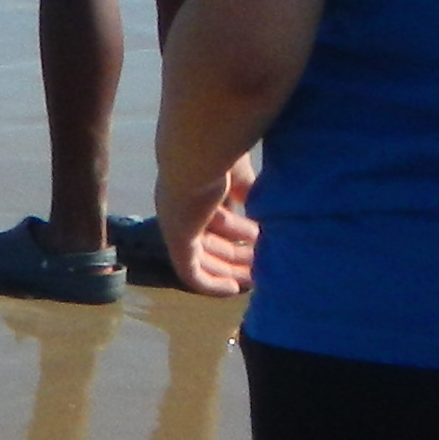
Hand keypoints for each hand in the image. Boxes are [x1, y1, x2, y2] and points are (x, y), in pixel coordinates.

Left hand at [155, 146, 259, 294]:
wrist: (199, 150)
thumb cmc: (221, 152)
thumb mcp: (238, 173)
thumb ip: (245, 190)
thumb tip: (256, 208)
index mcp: (193, 188)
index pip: (213, 217)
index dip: (236, 230)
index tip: (260, 240)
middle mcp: (180, 208)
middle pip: (208, 240)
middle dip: (235, 254)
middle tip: (261, 264)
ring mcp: (177, 225)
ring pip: (202, 258)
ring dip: (228, 269)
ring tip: (255, 276)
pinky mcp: (177, 240)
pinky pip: (191, 273)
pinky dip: (211, 284)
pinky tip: (233, 289)